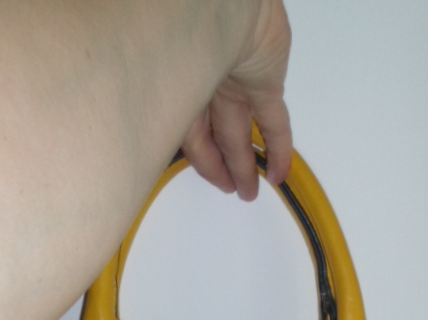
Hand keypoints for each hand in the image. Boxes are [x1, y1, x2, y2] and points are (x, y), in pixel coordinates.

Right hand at [181, 0, 291, 200]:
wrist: (217, 2)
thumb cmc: (177, 37)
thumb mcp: (161, 88)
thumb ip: (161, 122)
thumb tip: (146, 157)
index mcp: (177, 87)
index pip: (189, 136)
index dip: (198, 161)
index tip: (205, 180)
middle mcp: (206, 87)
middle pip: (216, 138)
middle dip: (223, 168)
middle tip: (231, 191)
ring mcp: (237, 84)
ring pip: (241, 135)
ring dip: (246, 165)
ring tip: (250, 192)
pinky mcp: (265, 82)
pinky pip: (274, 123)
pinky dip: (279, 150)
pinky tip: (280, 174)